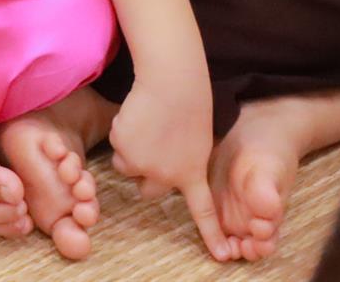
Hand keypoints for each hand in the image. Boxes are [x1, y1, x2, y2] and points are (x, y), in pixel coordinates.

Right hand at [111, 80, 234, 260]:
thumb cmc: (190, 105)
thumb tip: (164, 169)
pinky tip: (136, 115)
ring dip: (129, 151)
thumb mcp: (198, 142)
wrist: (172, 85)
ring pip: (125, 165)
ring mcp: (142, 163)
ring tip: (143, 125)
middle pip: (146, 190)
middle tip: (148, 149)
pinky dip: (122, 132)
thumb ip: (183, 162)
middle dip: (143, 174)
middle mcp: (165, 176)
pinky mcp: (122, 146)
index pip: (203, 211)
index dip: (212, 234)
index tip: (223, 256)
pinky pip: (116, 144)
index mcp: (191, 174)